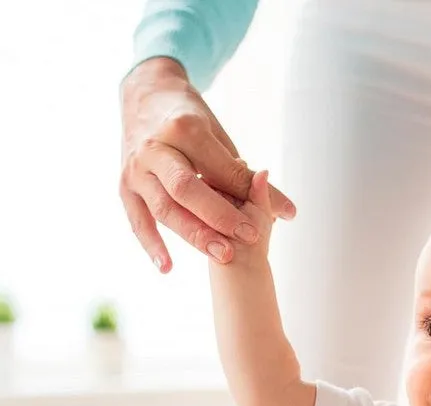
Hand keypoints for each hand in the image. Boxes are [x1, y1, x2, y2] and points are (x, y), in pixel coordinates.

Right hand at [119, 57, 295, 271]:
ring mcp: (136, 169)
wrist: (144, 95)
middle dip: (219, 217)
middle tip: (250, 240)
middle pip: (187, 189)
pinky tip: (167, 268)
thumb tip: (289, 213)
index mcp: (184, 129)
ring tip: (223, 256)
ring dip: (194, 235)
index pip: (219, 168)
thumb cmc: (191, 121)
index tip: (271, 219)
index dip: (245, 195)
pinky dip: (151, 244)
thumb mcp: (219, 137)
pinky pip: (137, 220)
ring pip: (164, 207)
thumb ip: (247, 176)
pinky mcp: (125, 186)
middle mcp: (156, 148)